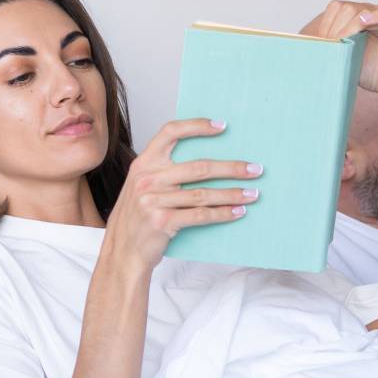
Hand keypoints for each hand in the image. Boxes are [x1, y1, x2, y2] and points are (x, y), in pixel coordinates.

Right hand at [101, 118, 262, 272]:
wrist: (122, 251)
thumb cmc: (139, 217)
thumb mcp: (143, 187)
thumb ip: (166, 172)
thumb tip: (211, 163)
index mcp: (144, 163)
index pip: (171, 132)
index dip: (197, 126)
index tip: (223, 126)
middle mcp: (148, 178)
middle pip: (199, 167)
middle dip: (232, 168)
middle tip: (255, 169)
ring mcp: (154, 200)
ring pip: (204, 194)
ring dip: (233, 194)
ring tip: (253, 194)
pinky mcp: (162, 221)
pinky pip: (201, 215)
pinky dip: (223, 213)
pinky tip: (238, 212)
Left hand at [301, 0, 377, 106]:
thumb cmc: (375, 75)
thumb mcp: (347, 61)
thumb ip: (335, 51)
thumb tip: (310, 52)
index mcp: (358, 23)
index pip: (337, 11)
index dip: (326, 24)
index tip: (317, 42)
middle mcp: (373, 18)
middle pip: (348, 7)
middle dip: (335, 26)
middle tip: (329, 44)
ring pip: (365, 9)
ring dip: (350, 23)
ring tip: (341, 38)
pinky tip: (364, 21)